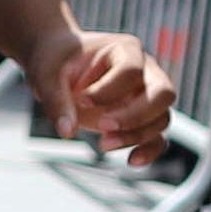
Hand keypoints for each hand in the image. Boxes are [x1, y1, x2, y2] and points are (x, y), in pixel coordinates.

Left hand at [27, 28, 171, 159]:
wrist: (59, 65)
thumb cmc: (56, 63)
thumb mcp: (48, 76)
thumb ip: (57, 101)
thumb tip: (68, 132)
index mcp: (125, 50)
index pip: (132, 70)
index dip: (108, 90)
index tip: (81, 101)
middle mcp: (144, 71)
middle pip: (163, 93)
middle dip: (135, 115)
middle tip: (103, 126)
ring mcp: (145, 95)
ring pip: (161, 118)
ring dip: (136, 135)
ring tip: (103, 144)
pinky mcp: (138, 118)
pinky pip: (157, 137)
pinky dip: (149, 150)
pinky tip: (131, 161)